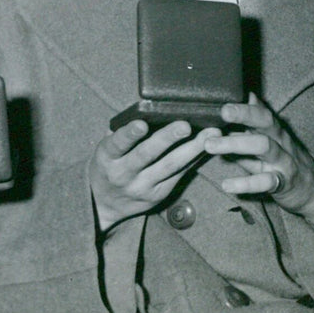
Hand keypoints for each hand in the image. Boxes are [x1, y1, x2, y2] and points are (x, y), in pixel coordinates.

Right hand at [90, 120, 218, 232]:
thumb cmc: (108, 165)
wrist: (104, 204)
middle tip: (185, 125)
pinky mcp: (159, 195)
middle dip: (166, 139)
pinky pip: (179, 174)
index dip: (129, 134)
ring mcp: (143, 187)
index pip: (117, 144)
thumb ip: (121, 132)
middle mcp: (124, 174)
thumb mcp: (106, 150)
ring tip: (208, 134)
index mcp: (107, 157)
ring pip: (169, 167)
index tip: (142, 124)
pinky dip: (194, 159)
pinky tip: (206, 146)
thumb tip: (146, 108)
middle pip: (146, 155)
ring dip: (191, 149)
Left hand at [203, 94, 313, 245]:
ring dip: (235, 144)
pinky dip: (245, 183)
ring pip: (264, 146)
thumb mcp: (266, 140)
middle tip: (221, 113)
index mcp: (273, 129)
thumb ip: (248, 125)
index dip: (243, 105)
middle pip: (265, 122)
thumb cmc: (281, 161)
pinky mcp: (283, 183)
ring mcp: (283, 161)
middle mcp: (280, 141)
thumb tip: (230, 102)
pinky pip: (266, 181)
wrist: (312, 190)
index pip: (260, 111)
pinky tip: (226, 185)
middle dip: (243, 114)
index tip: (223, 101)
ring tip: (209, 145)